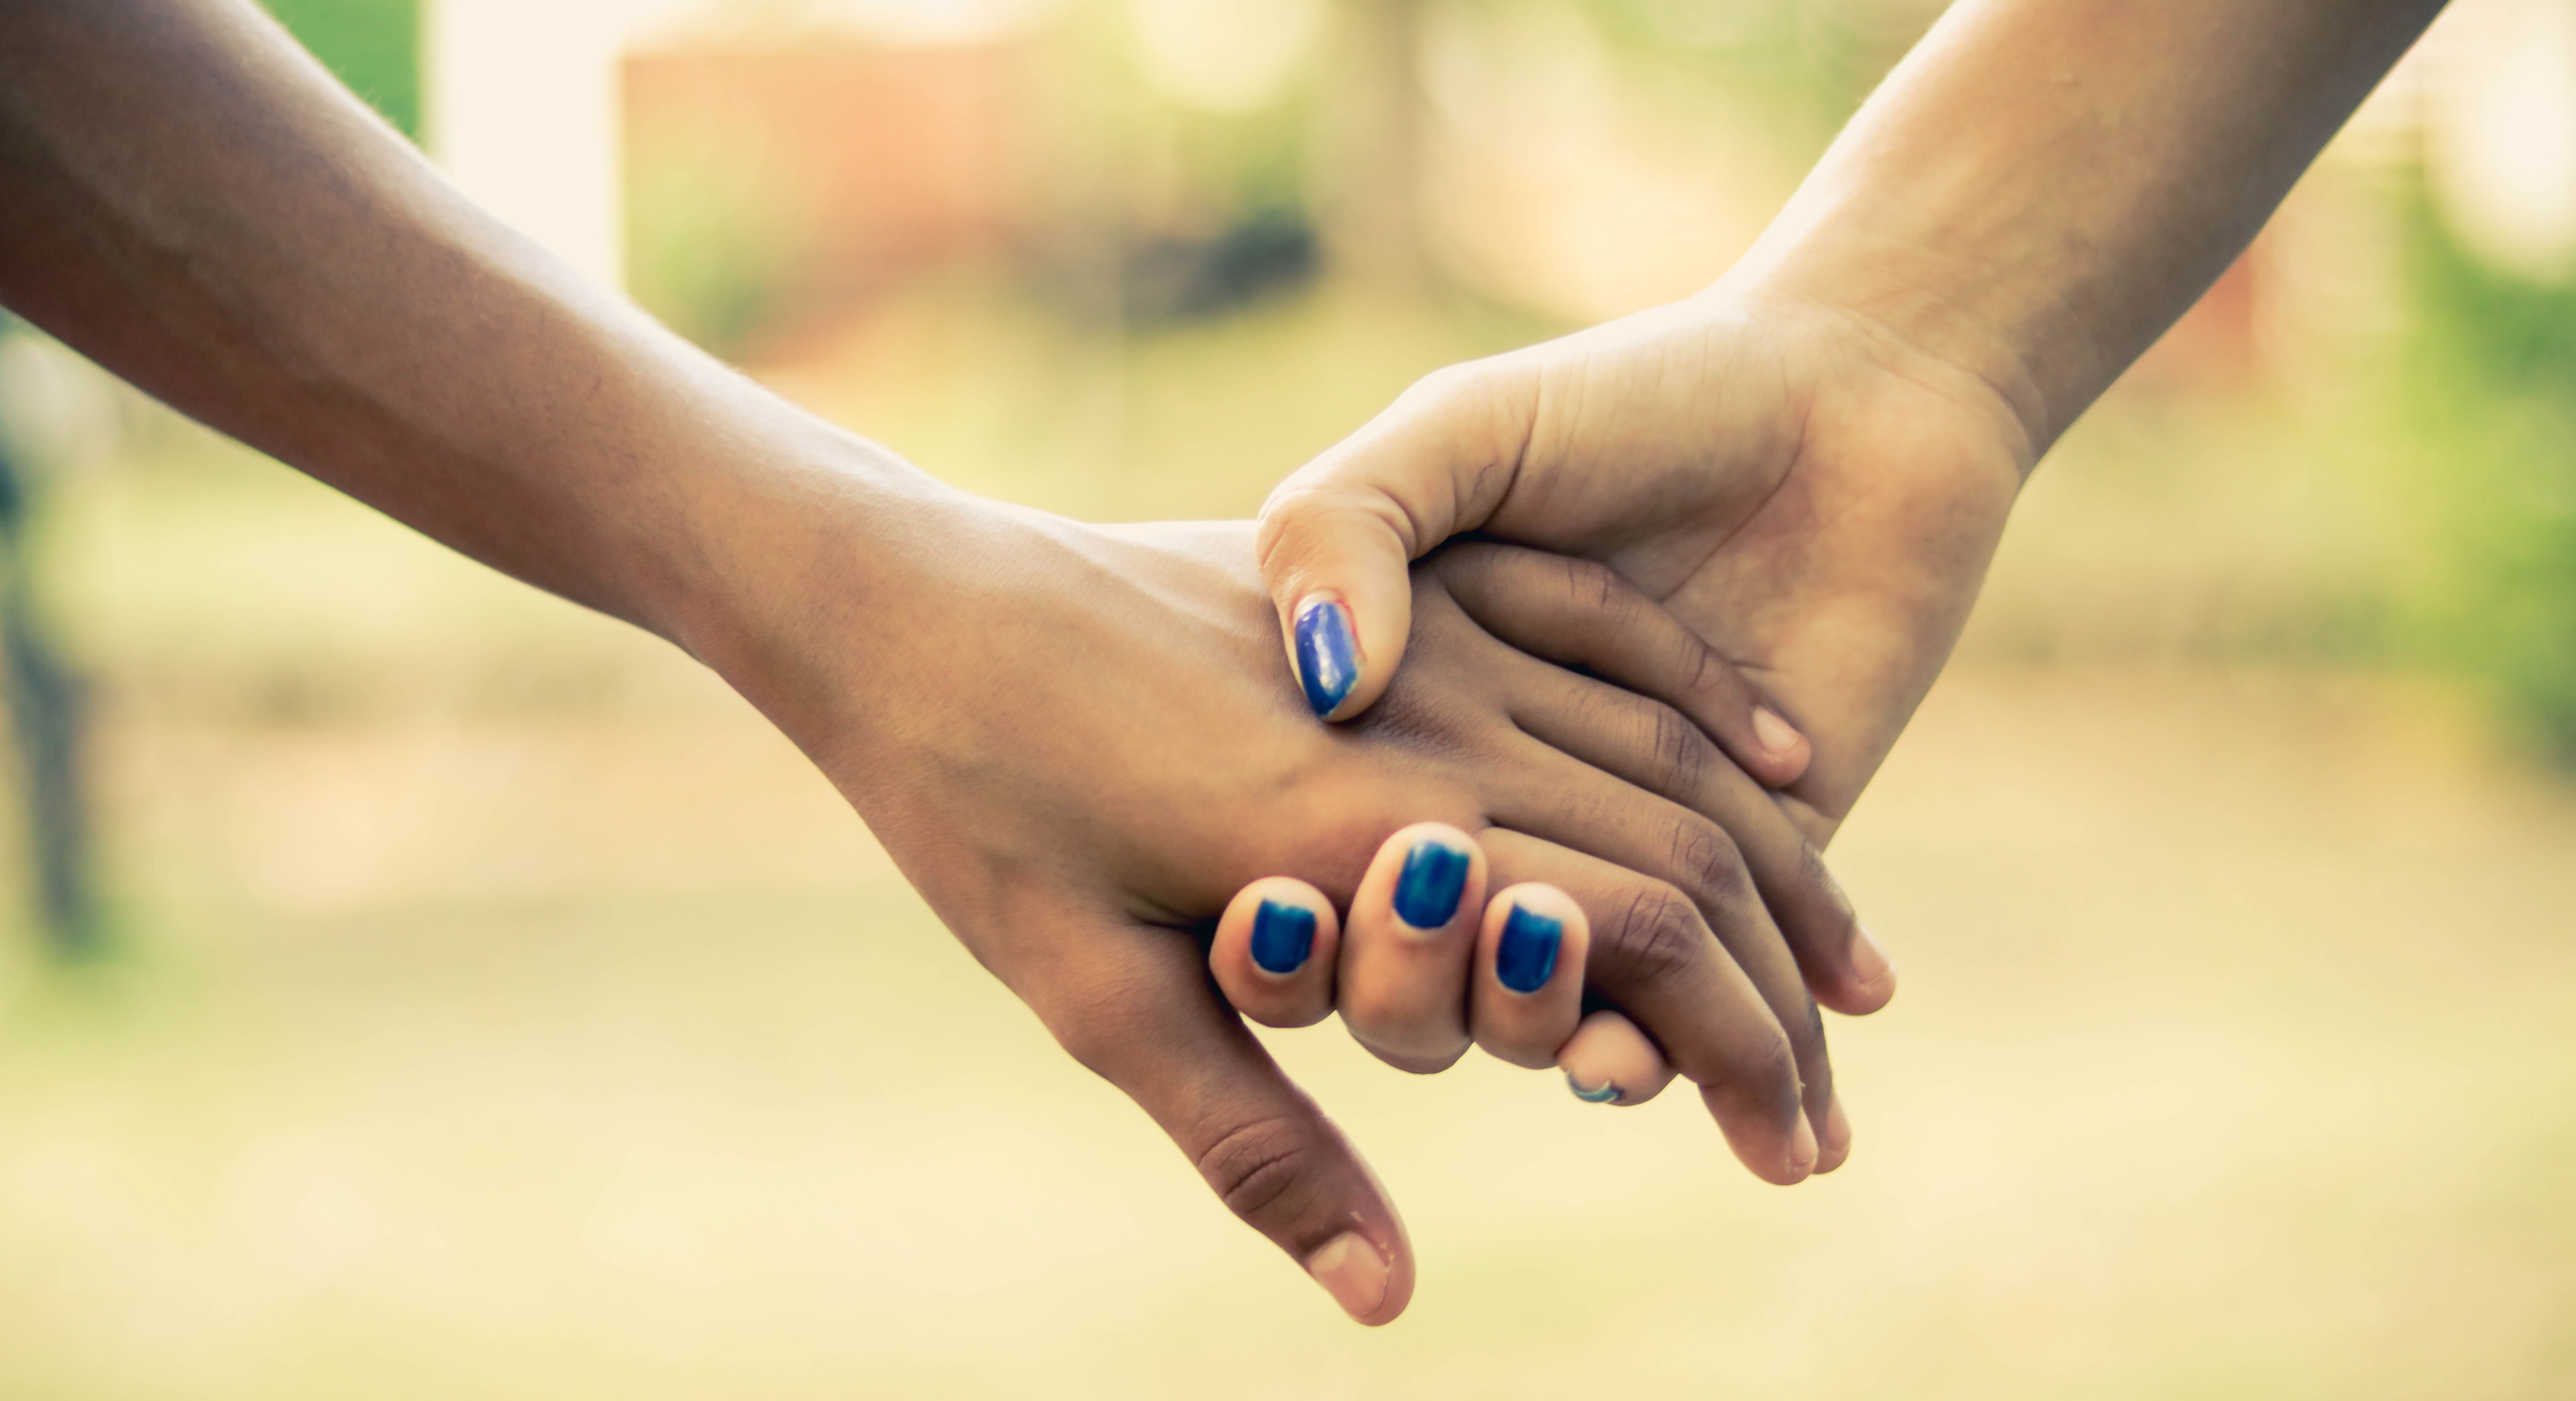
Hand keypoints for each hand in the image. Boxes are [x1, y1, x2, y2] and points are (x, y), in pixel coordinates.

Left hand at [694, 485, 1858, 1322]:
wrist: (910, 598)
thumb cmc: (980, 811)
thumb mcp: (1096, 996)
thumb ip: (1257, 1139)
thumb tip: (1384, 1297)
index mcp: (1365, 839)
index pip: (1627, 944)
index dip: (1735, 1054)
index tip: (1795, 1150)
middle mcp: (1430, 725)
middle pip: (1678, 855)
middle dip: (1779, 992)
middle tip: (1830, 1108)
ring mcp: (1428, 634)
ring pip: (1664, 747)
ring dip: (1771, 862)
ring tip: (1848, 971)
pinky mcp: (1409, 573)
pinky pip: (1603, 629)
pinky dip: (1705, 706)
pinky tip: (1775, 760)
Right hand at [1255, 277, 2034, 1009]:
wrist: (1856, 394)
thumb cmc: (1639, 395)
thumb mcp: (1459, 430)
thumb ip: (1352, 523)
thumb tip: (1330, 681)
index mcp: (1407, 707)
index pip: (1313, 851)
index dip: (1282, 914)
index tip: (1273, 922)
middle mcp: (1503, 786)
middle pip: (1429, 946)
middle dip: (1420, 995)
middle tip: (1419, 1002)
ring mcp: (1626, 833)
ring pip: (1557, 990)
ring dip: (1547, 1041)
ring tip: (1576, 1054)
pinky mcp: (1750, 867)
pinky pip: (1691, 995)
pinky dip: (1661, 1048)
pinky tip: (1646, 1070)